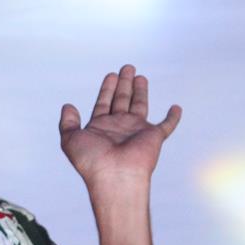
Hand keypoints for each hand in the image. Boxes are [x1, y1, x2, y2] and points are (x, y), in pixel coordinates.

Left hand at [58, 65, 181, 189]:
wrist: (115, 176)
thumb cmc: (92, 162)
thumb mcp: (70, 139)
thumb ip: (68, 123)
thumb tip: (68, 106)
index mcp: (101, 127)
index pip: (104, 103)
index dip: (107, 88)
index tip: (111, 75)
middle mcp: (119, 127)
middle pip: (122, 100)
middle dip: (124, 84)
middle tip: (127, 67)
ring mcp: (137, 131)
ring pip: (140, 105)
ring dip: (141, 91)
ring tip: (140, 76)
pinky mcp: (154, 136)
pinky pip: (167, 125)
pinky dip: (173, 117)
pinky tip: (176, 107)